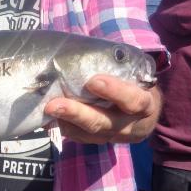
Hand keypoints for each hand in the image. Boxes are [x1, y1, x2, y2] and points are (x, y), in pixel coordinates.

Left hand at [44, 75, 160, 144]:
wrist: (142, 112)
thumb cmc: (133, 82)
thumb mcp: (133, 75)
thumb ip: (114, 66)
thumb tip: (80, 50)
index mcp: (144, 105)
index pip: (134, 101)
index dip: (115, 92)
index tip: (93, 81)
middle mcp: (129, 125)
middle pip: (103, 123)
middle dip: (77, 113)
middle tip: (54, 104)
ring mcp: (113, 136)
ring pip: (88, 133)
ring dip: (65, 122)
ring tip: (47, 110)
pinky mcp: (98, 141)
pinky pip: (79, 138)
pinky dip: (63, 127)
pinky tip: (47, 119)